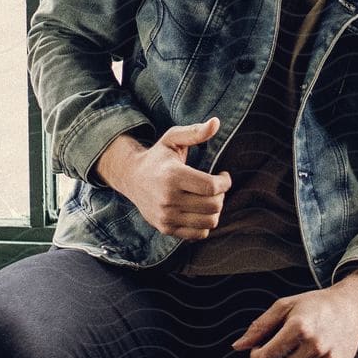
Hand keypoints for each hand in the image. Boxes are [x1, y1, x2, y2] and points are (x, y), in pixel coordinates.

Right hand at [94, 117, 230, 239]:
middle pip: (213, 205)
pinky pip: (198, 234)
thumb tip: (216, 122)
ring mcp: (166, 216)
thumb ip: (195, 132)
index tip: (224, 175)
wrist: (132, 178)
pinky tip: (200, 210)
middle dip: (221, 195)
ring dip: (216, 210)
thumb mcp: (173, 138)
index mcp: (172, 176)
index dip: (225, 182)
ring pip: (209, 222)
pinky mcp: (166, 228)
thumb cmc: (158, 156)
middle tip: (216, 187)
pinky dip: (205, 224)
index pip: (210, 186)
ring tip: (209, 198)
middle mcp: (168, 199)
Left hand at [230, 284, 357, 357]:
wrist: (351, 307)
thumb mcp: (285, 305)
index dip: (256, 356)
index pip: (266, 357)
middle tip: (273, 357)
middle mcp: (316, 345)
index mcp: (300, 327)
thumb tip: (238, 346)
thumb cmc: (316, 305)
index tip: (259, 351)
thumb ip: (260, 326)